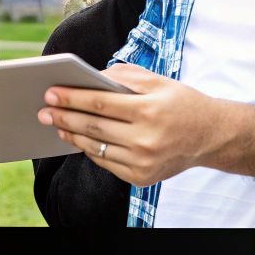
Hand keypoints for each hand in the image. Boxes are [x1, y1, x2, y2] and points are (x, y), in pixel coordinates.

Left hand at [36, 64, 219, 185]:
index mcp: (149, 111)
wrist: (212, 136)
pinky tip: (79, 139)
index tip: (50, 92)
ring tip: (56, 124)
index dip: (71, 97)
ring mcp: (142, 162)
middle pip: (93, 127)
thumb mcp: (158, 81)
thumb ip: (124, 76)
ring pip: (96, 147)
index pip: (99, 103)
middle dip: (63, 116)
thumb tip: (90, 77)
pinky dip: (90, 150)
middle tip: (43, 110)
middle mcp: (145, 139)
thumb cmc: (182, 103)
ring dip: (72, 135)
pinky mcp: (141, 178)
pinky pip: (106, 162)